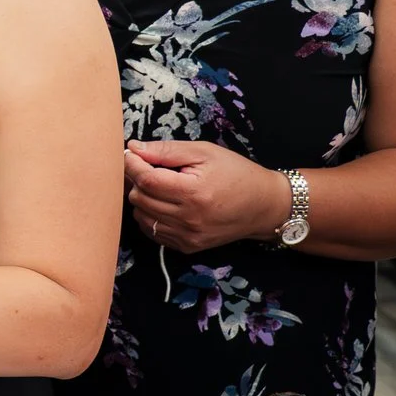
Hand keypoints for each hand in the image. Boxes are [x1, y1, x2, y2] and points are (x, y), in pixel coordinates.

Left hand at [124, 139, 291, 252]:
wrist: (264, 206)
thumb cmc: (236, 173)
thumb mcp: (205, 152)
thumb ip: (166, 150)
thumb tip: (133, 148)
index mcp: (194, 193)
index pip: (146, 180)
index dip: (132, 165)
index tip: (131, 155)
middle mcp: (189, 219)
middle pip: (139, 198)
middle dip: (138, 181)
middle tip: (148, 168)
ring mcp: (188, 236)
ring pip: (141, 216)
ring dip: (142, 199)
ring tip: (159, 186)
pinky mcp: (188, 246)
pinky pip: (153, 231)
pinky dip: (151, 216)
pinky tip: (164, 203)